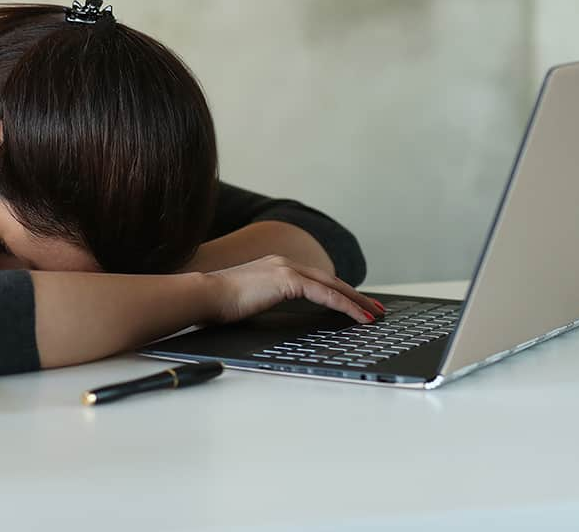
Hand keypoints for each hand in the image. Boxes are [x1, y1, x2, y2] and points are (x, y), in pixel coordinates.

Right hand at [203, 255, 382, 324]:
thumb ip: (264, 301)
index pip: (314, 279)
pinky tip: (357, 316)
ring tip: (374, 315)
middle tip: (374, 309)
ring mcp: (286, 268)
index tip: (352, 304)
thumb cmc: (217, 303)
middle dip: (355, 295)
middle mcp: (283, 262)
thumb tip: (268, 314)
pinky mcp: (287, 279)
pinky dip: (345, 306)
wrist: (204, 295)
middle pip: (329, 280)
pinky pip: (325, 295)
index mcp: (274, 267)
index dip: (337, 291)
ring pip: (332, 286)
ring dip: (356, 301)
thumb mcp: (247, 301)